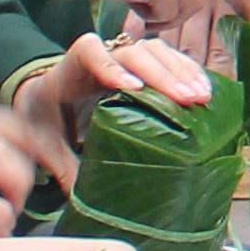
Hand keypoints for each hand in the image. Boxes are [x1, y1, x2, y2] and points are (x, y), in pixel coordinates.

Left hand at [4, 31, 220, 186]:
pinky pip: (168, 58)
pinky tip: (206, 90)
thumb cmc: (45, 117)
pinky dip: (188, 71)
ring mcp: (124, 57)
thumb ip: (60, 166)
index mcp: (71, 69)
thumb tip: (79, 199)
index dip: (111, 66)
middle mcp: (101, 56)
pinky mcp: (141, 65)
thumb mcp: (44, 143)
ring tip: (202, 97)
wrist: (44, 97)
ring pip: (155, 51)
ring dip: (181, 71)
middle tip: (187, 98)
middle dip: (161, 74)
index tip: (130, 88)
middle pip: (134, 52)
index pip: (90, 53)